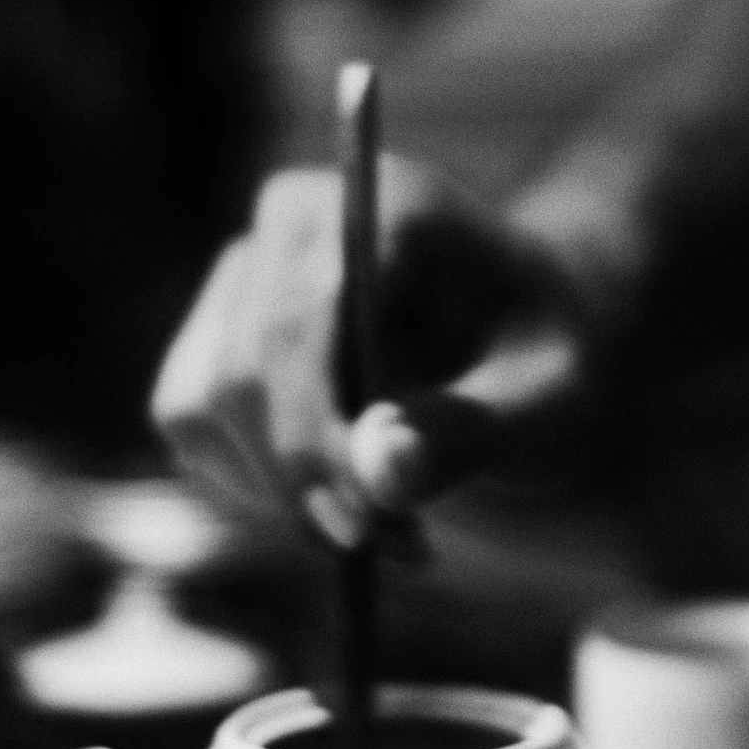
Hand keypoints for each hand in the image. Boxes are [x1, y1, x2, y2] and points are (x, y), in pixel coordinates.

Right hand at [151, 157, 609, 541]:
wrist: (530, 327)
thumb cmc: (554, 352)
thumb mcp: (555, 401)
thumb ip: (471, 431)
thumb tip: (375, 472)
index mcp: (382, 205)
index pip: (293, 326)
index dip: (308, 439)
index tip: (367, 527)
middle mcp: (293, 218)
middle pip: (235, 375)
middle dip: (301, 482)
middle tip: (397, 544)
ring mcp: (245, 268)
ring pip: (199, 406)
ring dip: (274, 490)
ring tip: (383, 519)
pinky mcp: (219, 326)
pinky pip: (193, 424)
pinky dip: (254, 481)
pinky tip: (338, 490)